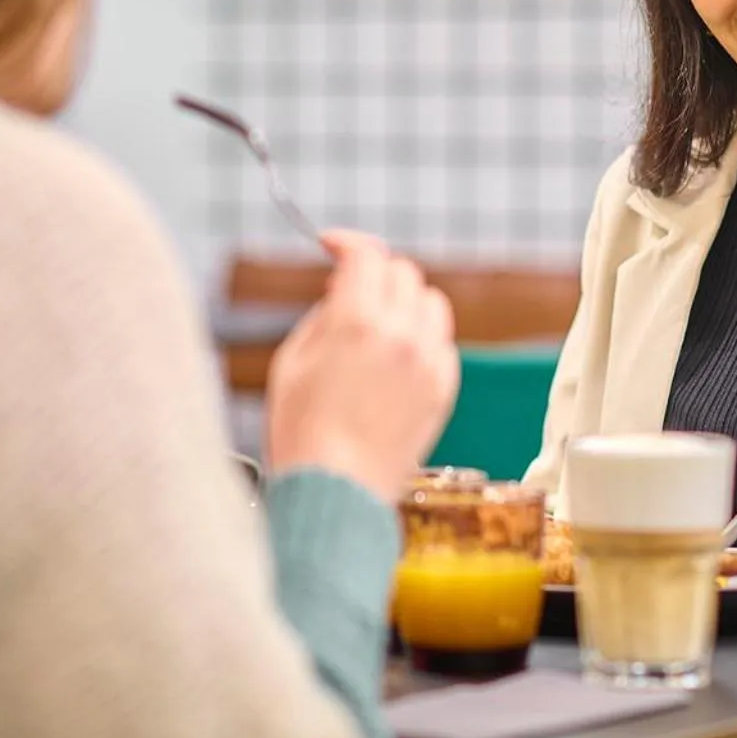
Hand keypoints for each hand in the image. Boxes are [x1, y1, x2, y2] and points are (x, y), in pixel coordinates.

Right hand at [262, 231, 459, 504]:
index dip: (347, 243)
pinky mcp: (444, 389)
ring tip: (376, 329)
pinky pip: (441, 342)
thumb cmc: (301, 432)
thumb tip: (345, 289)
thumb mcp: (292, 361)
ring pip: (430, 303)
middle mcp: (402, 336)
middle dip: (374, 276)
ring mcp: (429, 363)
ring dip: (404, 303)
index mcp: (356, 323)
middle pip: (402, 273)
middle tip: (349, 296)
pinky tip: (393, 363)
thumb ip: (323, 313)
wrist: (336, 494)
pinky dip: (421, 339)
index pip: (367, 254)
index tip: (331, 247)